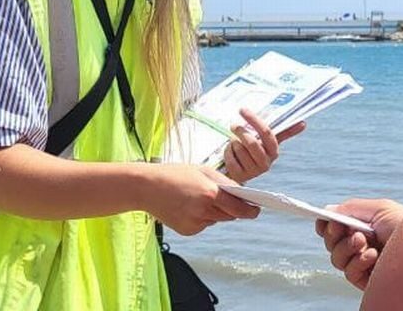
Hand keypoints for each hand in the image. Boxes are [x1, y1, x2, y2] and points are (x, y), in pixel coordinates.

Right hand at [145, 164, 259, 235]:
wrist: (145, 187)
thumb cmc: (175, 174)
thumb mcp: (202, 171)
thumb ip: (224, 183)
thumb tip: (242, 194)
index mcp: (210, 194)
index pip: (239, 208)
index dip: (251, 210)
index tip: (257, 209)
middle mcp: (204, 211)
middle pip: (230, 215)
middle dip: (233, 209)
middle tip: (231, 199)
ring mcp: (195, 223)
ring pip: (216, 220)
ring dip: (216, 212)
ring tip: (201, 197)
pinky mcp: (187, 231)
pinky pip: (203, 224)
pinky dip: (202, 217)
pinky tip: (189, 206)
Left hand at [222, 108, 305, 183]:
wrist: (242, 172)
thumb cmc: (255, 151)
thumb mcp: (266, 142)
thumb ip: (283, 132)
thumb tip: (304, 123)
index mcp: (274, 151)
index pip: (266, 133)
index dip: (254, 120)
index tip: (243, 110)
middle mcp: (266, 163)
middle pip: (252, 143)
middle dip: (241, 132)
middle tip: (233, 125)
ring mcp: (253, 171)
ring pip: (239, 149)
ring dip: (233, 143)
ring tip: (234, 143)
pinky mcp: (240, 176)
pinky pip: (230, 158)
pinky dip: (227, 152)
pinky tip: (230, 154)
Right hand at [316, 199, 402, 290]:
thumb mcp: (379, 209)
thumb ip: (351, 208)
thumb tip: (326, 211)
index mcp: (362, 226)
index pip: (335, 228)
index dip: (326, 225)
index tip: (326, 220)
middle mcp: (361, 245)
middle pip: (331, 244)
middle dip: (335, 235)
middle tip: (349, 229)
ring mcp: (363, 263)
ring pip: (337, 259)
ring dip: (346, 248)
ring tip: (364, 241)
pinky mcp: (368, 280)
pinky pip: (349, 273)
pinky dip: (357, 262)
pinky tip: (373, 255)